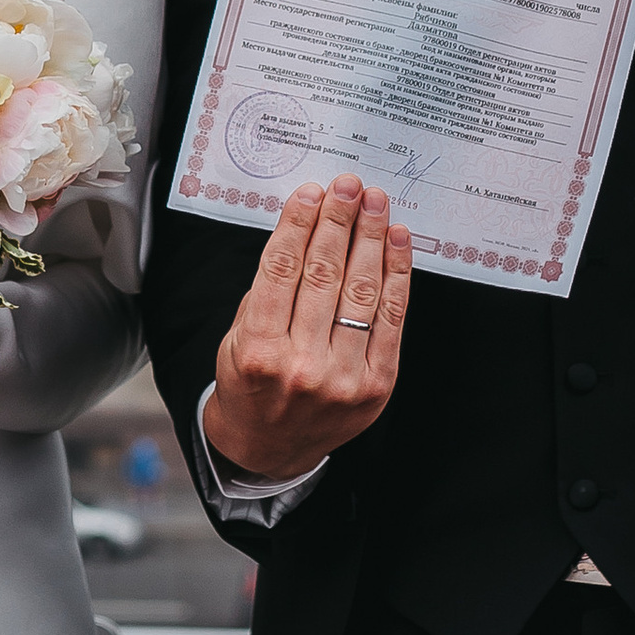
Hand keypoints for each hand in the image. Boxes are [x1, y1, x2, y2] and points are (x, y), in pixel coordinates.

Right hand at [205, 176, 410, 487]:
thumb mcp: (237, 338)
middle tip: (348, 186)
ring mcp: (343, 378)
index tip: (311, 192)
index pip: (282, 271)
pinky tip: (396, 242)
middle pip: (324, 275)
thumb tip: (305, 227)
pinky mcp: (377, 385)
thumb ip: (268, 290)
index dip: (298, 224)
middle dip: (338, 222)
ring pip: (360, 292)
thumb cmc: (251, 385)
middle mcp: (302, 366)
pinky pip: (390, 318)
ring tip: (375, 203)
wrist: (269, 448)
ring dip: (370, 239)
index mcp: (259, 352)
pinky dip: (397, 274)